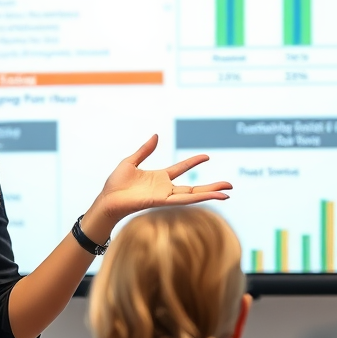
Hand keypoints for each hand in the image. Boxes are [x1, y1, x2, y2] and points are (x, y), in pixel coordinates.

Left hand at [80, 134, 231, 244]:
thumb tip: (155, 136)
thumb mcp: (131, 161)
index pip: (181, 169)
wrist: (107, 200)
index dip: (194, 162)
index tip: (207, 156)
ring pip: (192, 196)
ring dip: (210, 194)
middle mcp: (165, 189)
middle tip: (229, 186)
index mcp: (159, 178)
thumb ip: (145, 150)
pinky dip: (197, 198)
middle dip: (212, 187)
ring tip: (227, 193)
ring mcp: (164, 196)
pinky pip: (182, 200)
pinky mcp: (160, 202)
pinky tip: (210, 197)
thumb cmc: (115, 184)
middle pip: (193, 188)